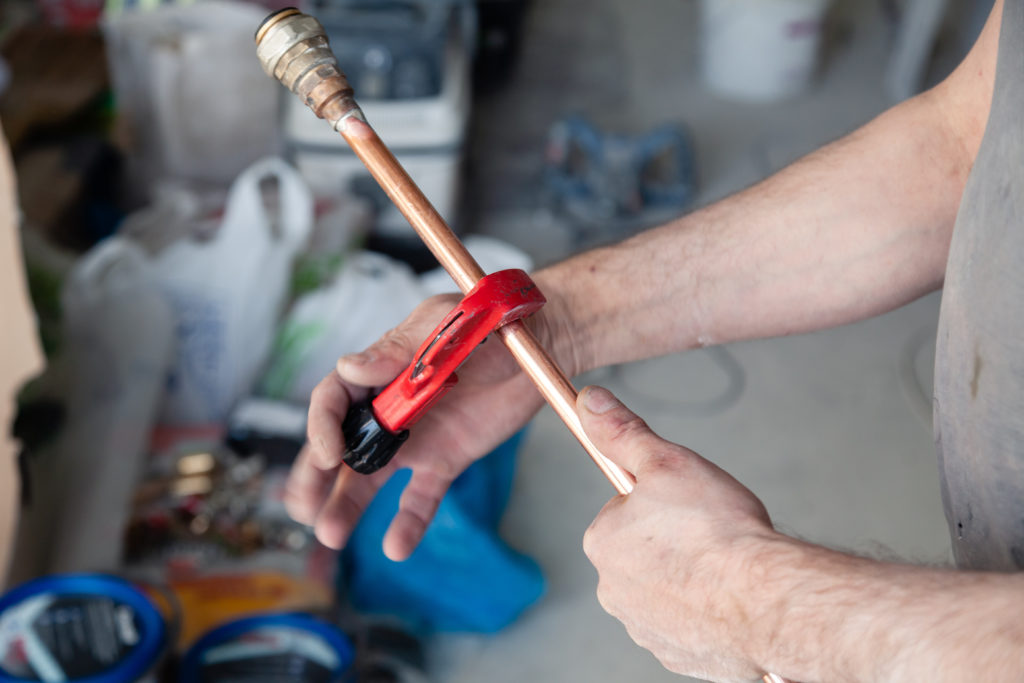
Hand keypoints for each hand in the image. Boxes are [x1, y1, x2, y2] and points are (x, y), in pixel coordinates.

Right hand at [286, 293, 561, 560]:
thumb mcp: (442, 327)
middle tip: (300, 507)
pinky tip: (396, 547)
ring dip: (347, 506)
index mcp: (379, 372)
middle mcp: (388, 410)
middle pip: (341, 447)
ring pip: (371, 479)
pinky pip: (420, 498)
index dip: (321, 427)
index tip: (327, 454)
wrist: (538, 342)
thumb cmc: (486, 324)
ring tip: (331, 535)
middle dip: (314, 477)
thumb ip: (399, 350)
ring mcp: (415, 440)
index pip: (334, 402)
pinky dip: (408, 523)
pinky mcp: (445, 461)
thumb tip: (350, 368)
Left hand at [579, 385, 778, 681]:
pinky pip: (688, 625)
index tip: (688, 504)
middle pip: (642, 553)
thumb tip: (590, 402)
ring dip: (690, 579)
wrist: (765, 599)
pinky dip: (707, 613)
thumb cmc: (719, 531)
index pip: (623, 511)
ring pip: (666, 590)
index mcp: (603, 542)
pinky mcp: (677, 655)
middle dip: (672, 542)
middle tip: (711, 534)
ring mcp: (644, 628)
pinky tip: (731, 600)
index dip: (660, 501)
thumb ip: (624, 433)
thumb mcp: (667, 462)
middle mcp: (613, 590)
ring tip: (726, 567)